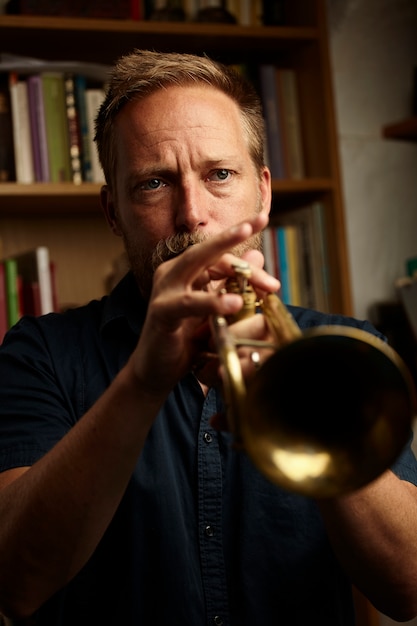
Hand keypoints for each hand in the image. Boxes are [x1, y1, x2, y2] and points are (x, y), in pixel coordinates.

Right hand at [129, 214, 279, 399]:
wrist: (156, 371)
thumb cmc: (185, 341)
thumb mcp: (215, 310)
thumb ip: (232, 283)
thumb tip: (257, 255)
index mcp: (186, 270)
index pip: (219, 256)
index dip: (246, 260)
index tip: (272, 274)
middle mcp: (173, 273)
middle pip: (207, 250)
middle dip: (233, 235)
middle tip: (258, 221)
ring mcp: (164, 290)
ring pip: (195, 264)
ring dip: (224, 258)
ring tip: (250, 258)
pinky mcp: (160, 312)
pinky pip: (188, 302)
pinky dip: (211, 302)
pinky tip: (233, 302)